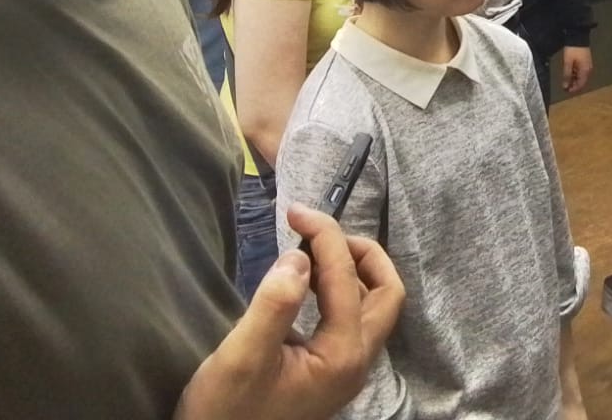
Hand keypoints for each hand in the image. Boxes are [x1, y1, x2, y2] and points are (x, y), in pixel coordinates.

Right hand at [174, 205, 403, 419]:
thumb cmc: (225, 413)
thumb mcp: (241, 358)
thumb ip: (274, 306)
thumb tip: (300, 258)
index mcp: (342, 356)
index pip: (347, 277)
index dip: (325, 236)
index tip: (295, 212)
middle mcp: (356, 362)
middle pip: (386, 291)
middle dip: (360, 252)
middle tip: (317, 233)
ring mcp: (346, 368)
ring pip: (372, 305)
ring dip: (351, 270)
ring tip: (308, 251)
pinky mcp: (331, 371)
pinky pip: (351, 318)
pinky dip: (338, 290)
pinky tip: (305, 282)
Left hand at [561, 46, 592, 94]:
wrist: (578, 37)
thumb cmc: (572, 50)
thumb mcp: (568, 63)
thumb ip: (567, 76)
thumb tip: (565, 87)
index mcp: (585, 71)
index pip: (581, 85)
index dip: (573, 89)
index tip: (566, 90)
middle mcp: (588, 70)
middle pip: (582, 81)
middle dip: (573, 85)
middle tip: (565, 85)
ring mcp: (588, 65)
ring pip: (581, 77)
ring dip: (574, 80)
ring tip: (566, 79)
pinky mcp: (586, 61)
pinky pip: (581, 71)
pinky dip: (576, 74)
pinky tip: (570, 73)